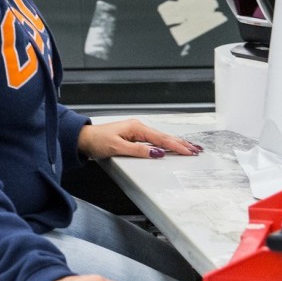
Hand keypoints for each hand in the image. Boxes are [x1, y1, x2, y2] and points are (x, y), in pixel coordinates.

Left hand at [77, 119, 200, 160]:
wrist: (84, 139)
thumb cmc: (97, 141)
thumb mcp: (117, 147)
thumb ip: (138, 151)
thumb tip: (157, 153)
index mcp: (136, 127)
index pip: (161, 138)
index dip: (176, 146)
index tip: (188, 151)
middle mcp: (138, 127)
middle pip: (164, 136)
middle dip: (181, 143)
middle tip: (197, 150)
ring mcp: (136, 131)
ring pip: (161, 138)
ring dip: (176, 143)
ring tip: (190, 148)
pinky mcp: (134, 136)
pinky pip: (154, 139)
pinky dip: (165, 143)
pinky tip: (172, 146)